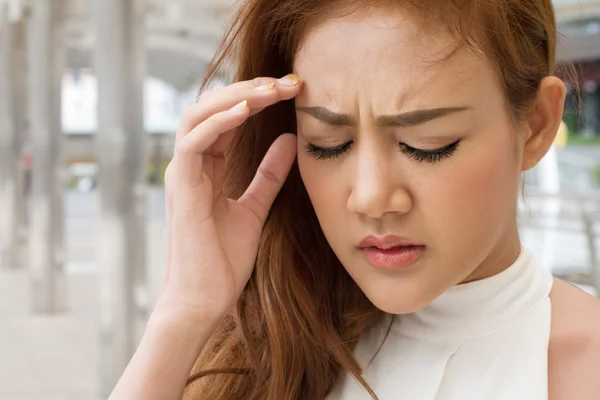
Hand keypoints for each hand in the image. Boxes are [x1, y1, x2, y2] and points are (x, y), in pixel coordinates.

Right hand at [157, 74, 301, 324]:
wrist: (204, 300)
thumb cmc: (223, 260)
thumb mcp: (255, 208)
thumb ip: (269, 175)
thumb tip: (290, 140)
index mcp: (206, 168)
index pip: (227, 119)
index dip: (257, 99)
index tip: (293, 90)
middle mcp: (190, 165)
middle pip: (211, 108)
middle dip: (249, 89)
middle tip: (287, 82)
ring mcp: (182, 174)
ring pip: (198, 115)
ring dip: (235, 97)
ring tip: (272, 89)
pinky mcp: (181, 187)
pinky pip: (194, 141)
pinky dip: (219, 121)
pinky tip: (247, 110)